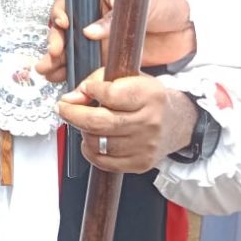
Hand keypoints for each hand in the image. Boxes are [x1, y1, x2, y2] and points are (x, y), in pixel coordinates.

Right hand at [36, 0, 195, 83]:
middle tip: (53, 53)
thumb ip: (113, 19)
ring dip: (57, 60)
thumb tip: (89, 31)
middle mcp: (94, 20)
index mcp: (100, 0)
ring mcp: (100, 41)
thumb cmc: (166, 7)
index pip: (71, 4)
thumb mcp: (141, 4)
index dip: (61, 13)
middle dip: (54, 42)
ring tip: (48, 70)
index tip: (63, 24)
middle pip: (65, 30)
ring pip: (70, 50)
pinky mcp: (107, 59)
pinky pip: (85, 66)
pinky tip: (63, 78)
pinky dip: (72, 73)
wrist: (187, 31)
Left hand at [58, 71, 197, 172]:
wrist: (177, 122)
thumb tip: (72, 97)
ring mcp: (145, 145)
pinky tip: (92, 139)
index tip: (82, 90)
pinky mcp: (140, 163)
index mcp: (149, 95)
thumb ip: (97, 81)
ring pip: (98, 142)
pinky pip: (103, 161)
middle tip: (63, 108)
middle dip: (73, 114)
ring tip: (84, 123)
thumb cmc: (147, 98)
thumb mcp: (129, 77)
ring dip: (82, 131)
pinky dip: (90, 150)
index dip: (90, 90)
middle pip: (99, 122)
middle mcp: (150, 121)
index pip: (110, 94)